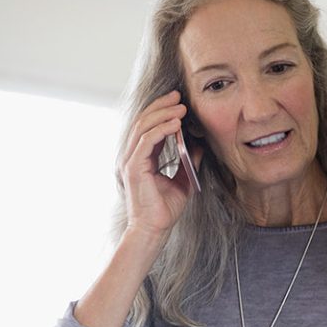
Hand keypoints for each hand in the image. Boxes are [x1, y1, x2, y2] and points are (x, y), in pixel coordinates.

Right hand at [116, 90, 200, 239]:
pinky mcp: (133, 168)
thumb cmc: (165, 209)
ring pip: (143, 127)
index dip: (162, 112)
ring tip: (181, 108)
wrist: (154, 229)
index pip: (148, 127)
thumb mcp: (183, 179)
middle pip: (143, 121)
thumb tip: (197, 142)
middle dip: (162, 106)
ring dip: (163, 114)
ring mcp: (129, 161)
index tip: (179, 102)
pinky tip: (176, 124)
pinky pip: (146, 141)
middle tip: (179, 97)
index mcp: (140, 158)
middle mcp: (131, 156)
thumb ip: (187, 160)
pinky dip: (161, 130)